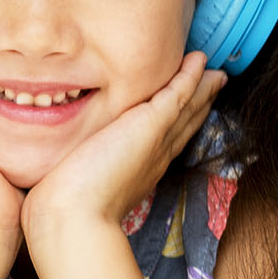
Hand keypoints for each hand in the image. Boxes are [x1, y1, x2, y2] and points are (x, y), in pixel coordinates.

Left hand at [21, 52, 224, 239]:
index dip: (180, 122)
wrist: (74, 217)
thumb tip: (61, 175)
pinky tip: (198, 61)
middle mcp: (155, 155)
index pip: (166, 138)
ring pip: (186, 107)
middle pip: (185, 123)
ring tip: (215, 70)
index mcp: (141, 168)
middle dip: (200, 103)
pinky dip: (190, 77)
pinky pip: (178, 95)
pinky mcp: (151, 126)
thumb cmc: (66, 208)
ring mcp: (156, 140)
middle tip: (216, 83)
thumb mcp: (75, 183)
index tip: (189, 108)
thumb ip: (77, 172)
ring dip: (202, 87)